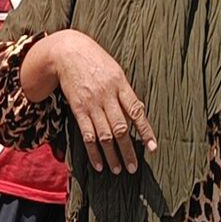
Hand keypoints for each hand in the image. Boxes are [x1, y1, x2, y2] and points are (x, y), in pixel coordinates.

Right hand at [53, 32, 156, 174]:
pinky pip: (87, 134)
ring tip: (117, 170)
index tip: (152, 148)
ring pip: (104, 135)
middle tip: (133, 168)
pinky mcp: (78, 108)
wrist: (67, 51)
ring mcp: (91, 103)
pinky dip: (93, 151)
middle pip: (121, 128)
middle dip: (128, 151)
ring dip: (112, 155)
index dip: (145, 131)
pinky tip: (98, 164)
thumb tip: (138, 113)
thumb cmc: (95, 60)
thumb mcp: (115, 70)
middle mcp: (107, 96)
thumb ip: (125, 92)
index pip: (136, 112)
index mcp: (120, 84)